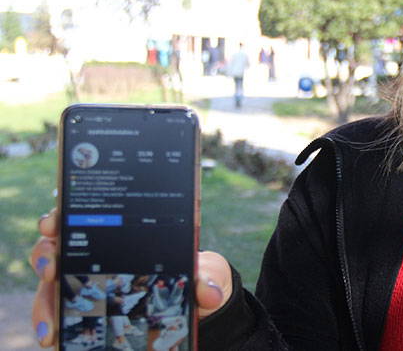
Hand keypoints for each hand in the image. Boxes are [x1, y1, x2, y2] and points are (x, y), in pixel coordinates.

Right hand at [29, 208, 232, 346]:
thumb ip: (208, 275)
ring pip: (49, 286)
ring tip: (52, 324)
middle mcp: (96, 253)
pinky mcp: (85, 310)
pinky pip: (60, 315)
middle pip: (55, 247)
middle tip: (51, 270)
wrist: (198, 307)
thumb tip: (208, 293)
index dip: (60, 215)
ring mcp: (87, 283)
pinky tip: (54, 338)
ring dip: (44, 302)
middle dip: (45, 255)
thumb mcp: (206, 272)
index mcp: (121, 232)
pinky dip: (52, 325)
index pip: (82, 214)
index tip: (53, 222)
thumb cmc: (196, 277)